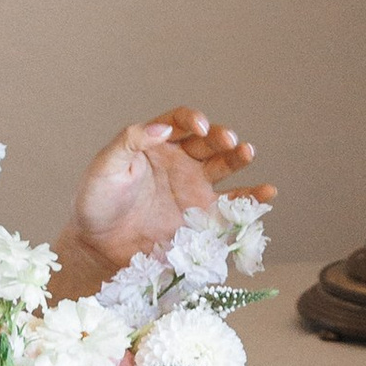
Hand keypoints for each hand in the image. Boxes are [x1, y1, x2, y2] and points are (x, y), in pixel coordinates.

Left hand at [58, 107, 273, 287]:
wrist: (98, 245)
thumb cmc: (97, 201)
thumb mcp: (106, 166)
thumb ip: (130, 141)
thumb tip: (162, 126)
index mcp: (157, 143)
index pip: (180, 121)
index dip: (191, 120)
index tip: (198, 127)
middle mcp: (180, 161)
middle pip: (209, 142)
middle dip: (221, 138)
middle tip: (229, 141)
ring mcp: (194, 188)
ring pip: (225, 166)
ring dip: (238, 157)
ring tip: (247, 152)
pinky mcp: (202, 217)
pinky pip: (232, 204)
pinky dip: (252, 198)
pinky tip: (267, 192)